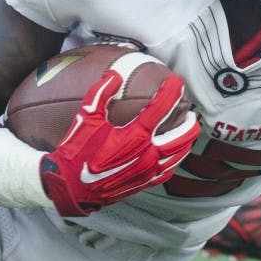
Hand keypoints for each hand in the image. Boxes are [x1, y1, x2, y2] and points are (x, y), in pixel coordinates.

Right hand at [39, 70, 199, 216]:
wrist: (71, 186)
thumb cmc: (77, 151)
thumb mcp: (85, 117)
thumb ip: (101, 93)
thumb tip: (115, 74)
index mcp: (133, 136)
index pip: (160, 109)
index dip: (171, 92)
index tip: (177, 81)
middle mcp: (145, 154)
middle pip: (181, 135)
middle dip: (189, 120)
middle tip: (189, 108)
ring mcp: (147, 171)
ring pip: (178, 154)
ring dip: (187, 139)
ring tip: (189, 127)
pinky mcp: (144, 183)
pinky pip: (168, 170)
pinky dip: (176, 158)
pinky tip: (176, 152)